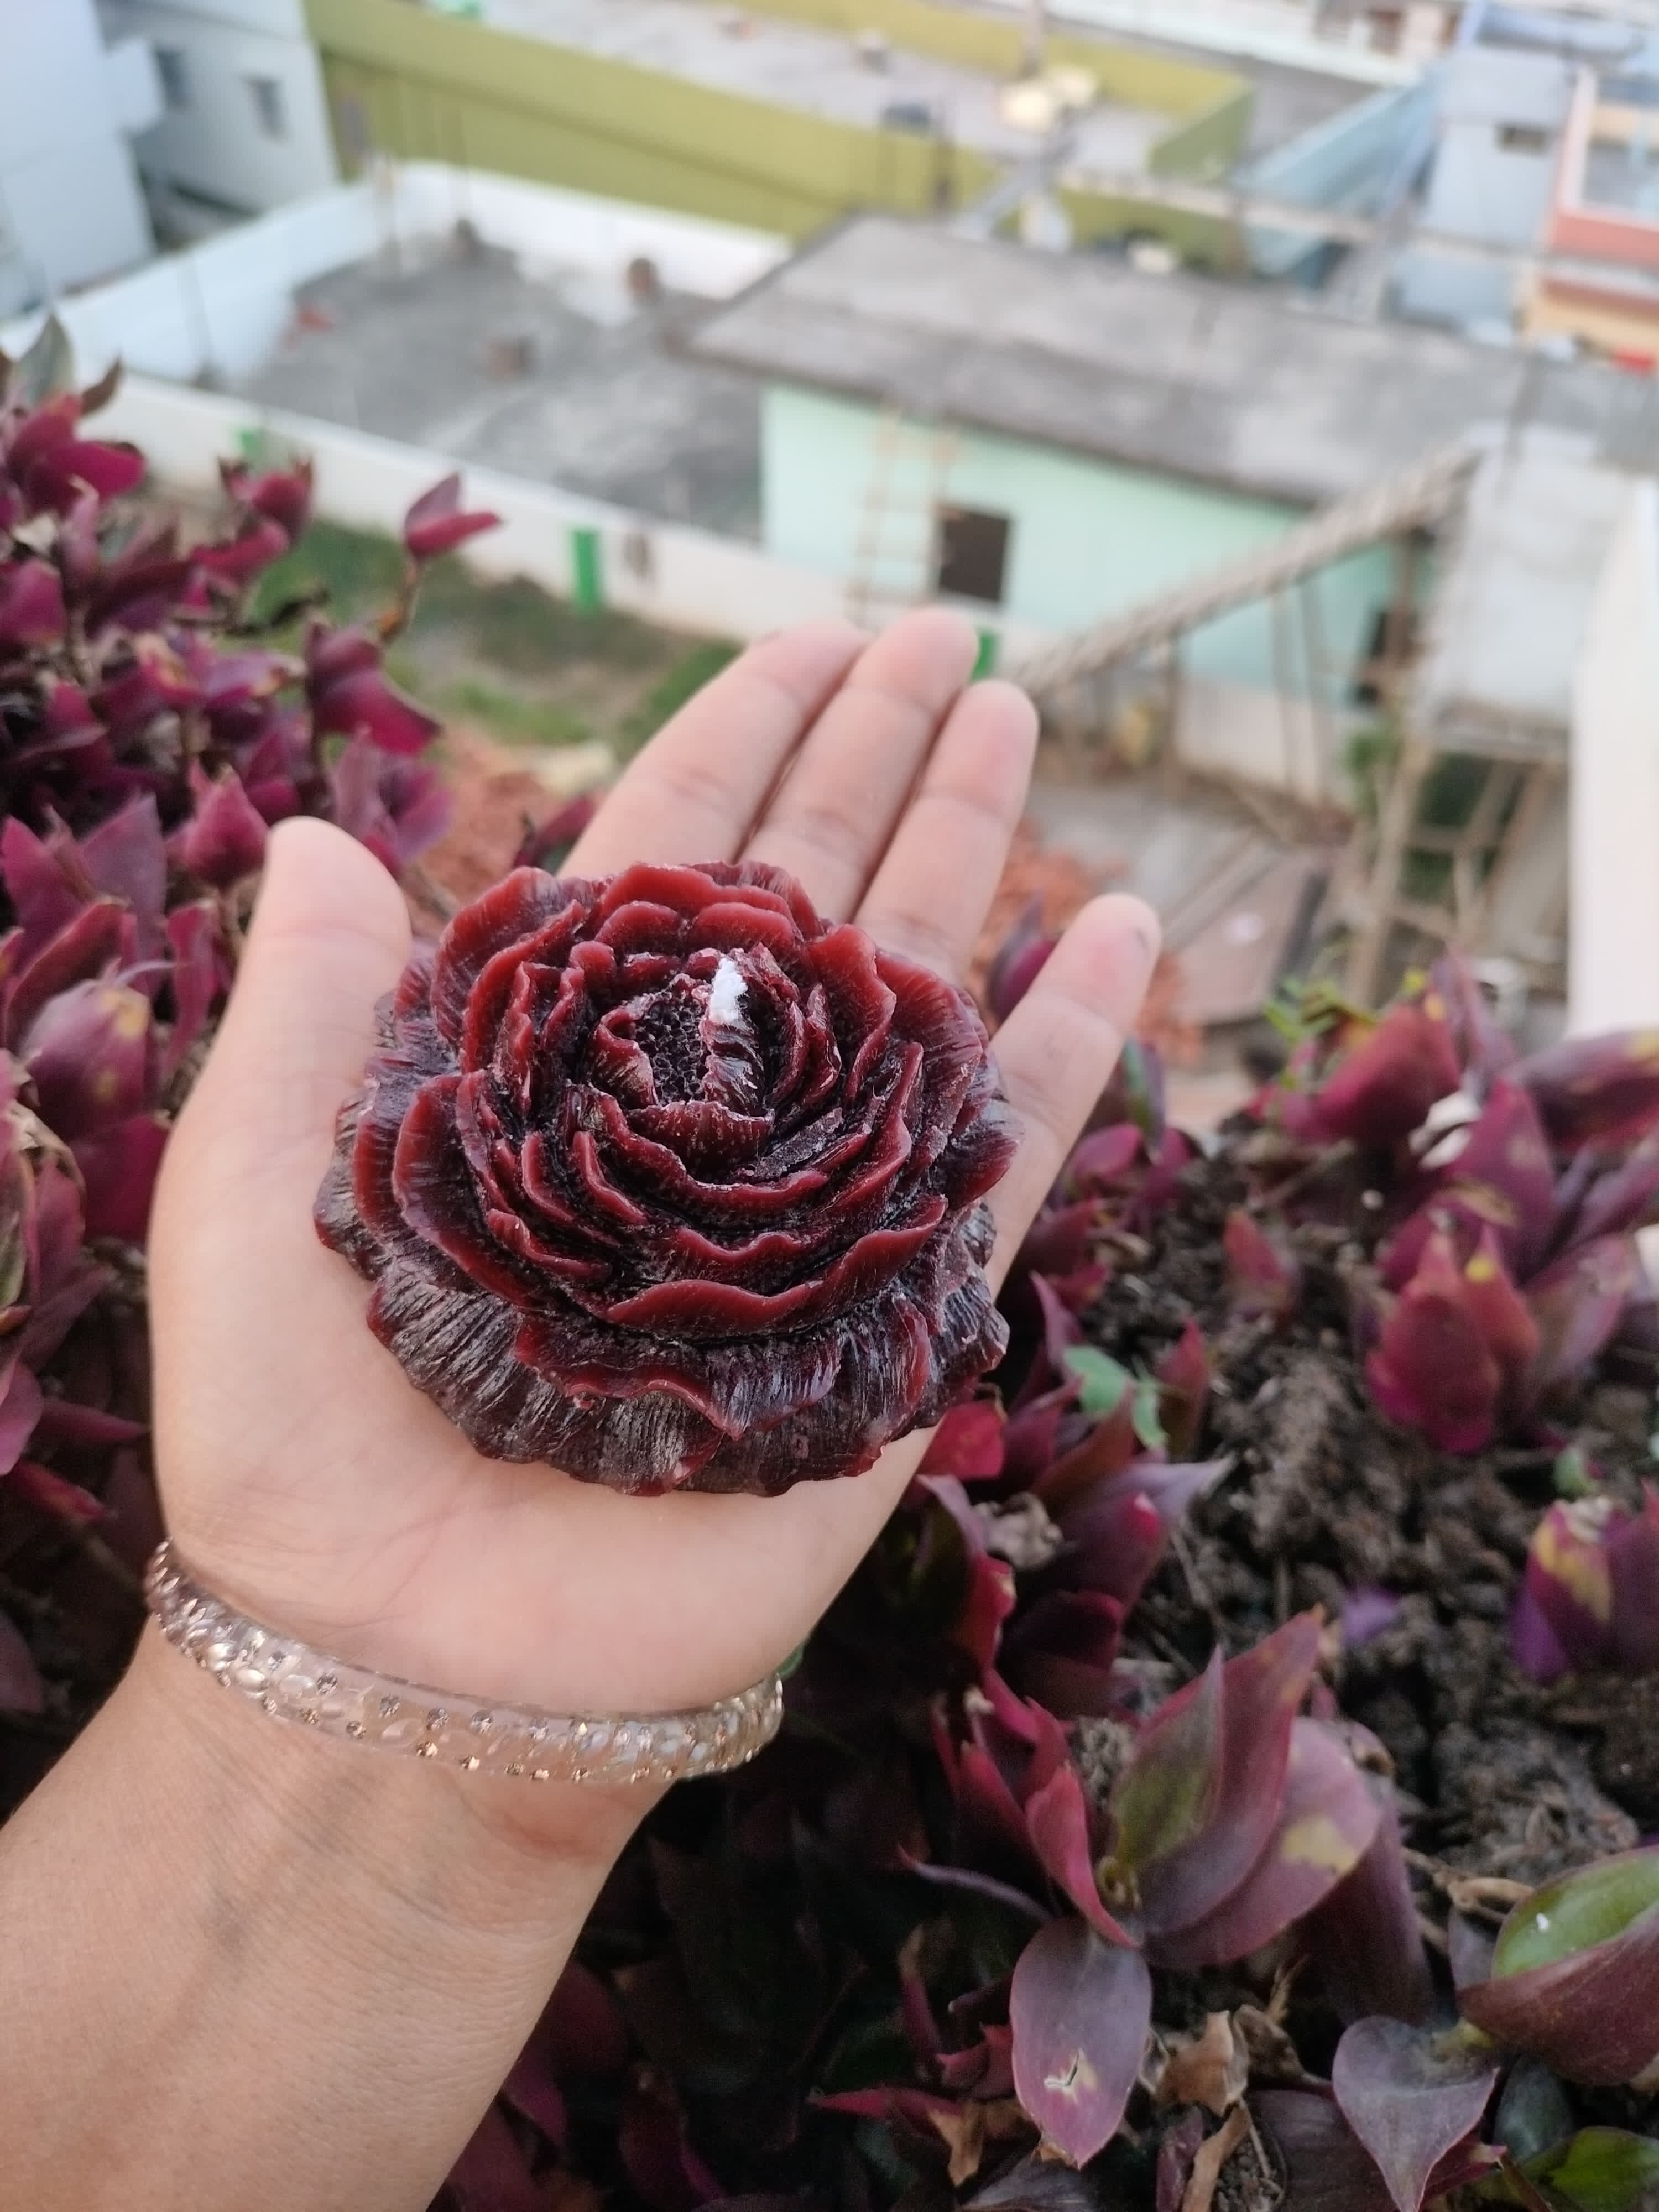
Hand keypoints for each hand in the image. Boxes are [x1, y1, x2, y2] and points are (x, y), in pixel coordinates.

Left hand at [150, 612, 1156, 1747]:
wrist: (409, 1665)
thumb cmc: (301, 1443)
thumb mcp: (254, 1195)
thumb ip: (303, 1010)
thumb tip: (329, 827)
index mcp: (553, 1071)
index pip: (661, 865)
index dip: (737, 744)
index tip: (807, 643)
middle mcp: (692, 1120)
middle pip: (803, 900)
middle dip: (874, 759)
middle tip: (949, 638)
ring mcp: (802, 1209)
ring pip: (908, 996)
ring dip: (969, 854)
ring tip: (1020, 723)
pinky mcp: (889, 1315)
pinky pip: (998, 1157)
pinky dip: (1063, 1043)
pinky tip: (1112, 926)